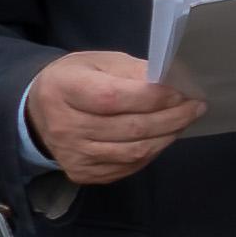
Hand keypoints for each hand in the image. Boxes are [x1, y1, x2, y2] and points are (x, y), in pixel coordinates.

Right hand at [26, 48, 205, 185]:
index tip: (182, 92)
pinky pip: (128, 166)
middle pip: (130, 128)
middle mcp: (64, 126)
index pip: (114, 98)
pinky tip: (162, 136)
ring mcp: (73, 154)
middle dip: (172, 117)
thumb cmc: (76, 80)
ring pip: (134, 151)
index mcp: (64, 89)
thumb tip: (171, 81)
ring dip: (167, 136)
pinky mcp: (82, 173)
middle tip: (196, 107)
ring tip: (184, 120)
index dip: (153, 97)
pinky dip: (152, 151)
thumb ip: (133, 71)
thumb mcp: (100, 62)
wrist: (39, 112)